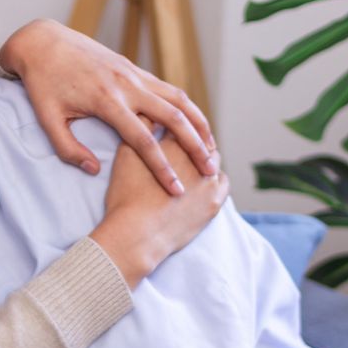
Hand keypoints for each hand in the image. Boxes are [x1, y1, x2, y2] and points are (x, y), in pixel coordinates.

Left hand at [0, 18, 217, 194]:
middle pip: (174, 118)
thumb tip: (94, 170)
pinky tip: (192, 123)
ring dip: (199, 123)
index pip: (143, 141)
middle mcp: (127, 85)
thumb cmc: (42, 84)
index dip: (161, 168)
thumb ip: (69, 149)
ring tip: (212, 147)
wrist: (43, 42)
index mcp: (107, 101)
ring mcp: (134, 73)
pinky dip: (185, 107)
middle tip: (210, 169)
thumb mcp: (47, 119)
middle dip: (195, 146)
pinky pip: (168, 88)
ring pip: (179, 98)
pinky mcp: (135, 68)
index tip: (175, 190)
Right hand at [89, 135, 227, 285]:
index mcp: (174, 142)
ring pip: (214, 159)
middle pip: (201, 140)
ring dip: (206, 158)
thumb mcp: (124, 156)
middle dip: (194, 140)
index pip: (181, 123)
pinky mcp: (214, 201)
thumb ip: (138, 128)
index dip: (176, 125)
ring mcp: (209, 181)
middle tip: (185, 144)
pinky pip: (223, 182)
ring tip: (194, 164)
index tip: (172, 128)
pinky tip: (205, 181)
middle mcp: (196, 157)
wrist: (137, 235)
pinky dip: (215, 178)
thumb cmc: (126, 196)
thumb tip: (148, 112)